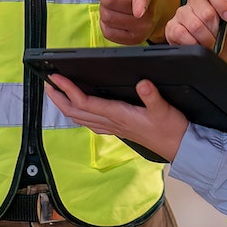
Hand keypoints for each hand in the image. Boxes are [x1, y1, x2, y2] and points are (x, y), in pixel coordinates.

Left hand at [44, 74, 188, 162]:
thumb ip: (152, 97)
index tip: (56, 78)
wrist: (179, 148)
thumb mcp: (165, 110)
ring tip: (57, 94)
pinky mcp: (119, 130)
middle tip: (47, 85)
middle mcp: (112, 122)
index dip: (69, 90)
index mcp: (119, 115)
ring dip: (66, 106)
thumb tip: (142, 84)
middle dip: (59, 98)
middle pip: (76, 112)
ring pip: (81, 118)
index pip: (86, 102)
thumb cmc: (171, 129)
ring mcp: (114, 128)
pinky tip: (80, 111)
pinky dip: (80, 115)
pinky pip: (92, 124)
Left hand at [83, 0, 179, 44]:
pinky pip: (106, 32)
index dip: (140, 5)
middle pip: (109, 3)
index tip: (139, 13)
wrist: (158, 5)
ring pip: (106, 18)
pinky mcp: (133, 40)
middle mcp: (147, 12)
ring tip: (119, 4)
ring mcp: (141, 29)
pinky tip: (118, 15)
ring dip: (106, 9)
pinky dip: (106, 22)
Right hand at [164, 0, 226, 63]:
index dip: (220, 2)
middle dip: (215, 29)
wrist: (220, 59)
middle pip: (205, 11)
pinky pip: (181, 34)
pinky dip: (194, 43)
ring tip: (209, 41)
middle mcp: (194, 1)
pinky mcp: (172, 28)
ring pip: (194, 24)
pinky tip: (197, 43)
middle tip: (218, 35)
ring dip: (206, 39)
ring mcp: (181, 13)